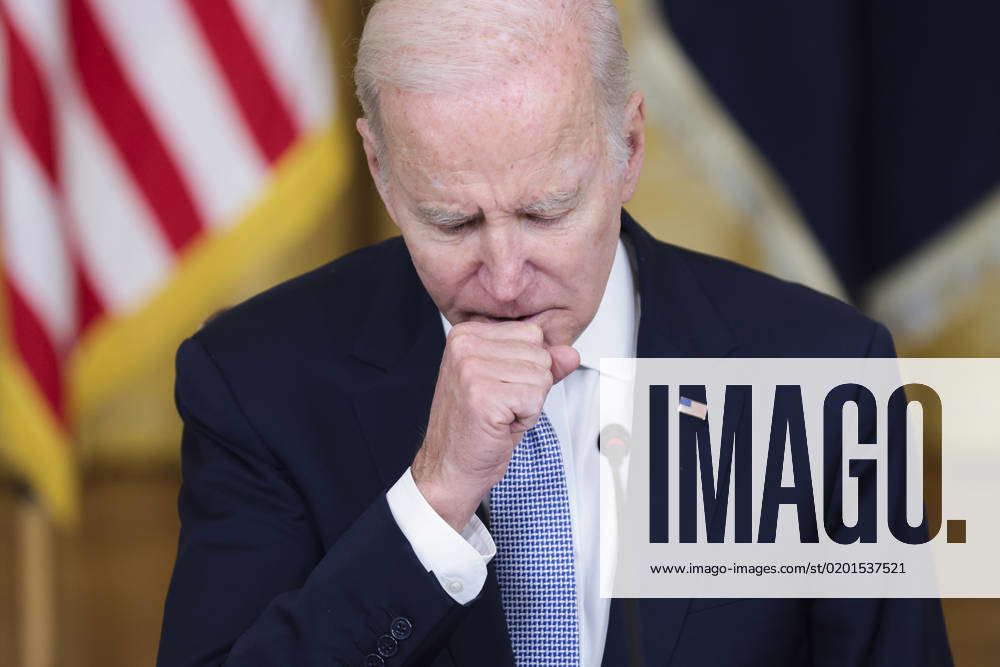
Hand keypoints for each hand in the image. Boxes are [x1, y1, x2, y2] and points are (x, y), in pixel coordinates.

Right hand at [411, 321, 578, 529]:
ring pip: (541, 377)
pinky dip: (526, 419)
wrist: (450, 467)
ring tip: (499, 415)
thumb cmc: (474, 429)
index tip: (499, 387)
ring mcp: (471, 368)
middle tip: (499, 406)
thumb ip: (541, 365)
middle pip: (540, 354)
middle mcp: (465, 345)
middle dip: (531, 387)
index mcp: (467, 334)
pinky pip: (535, 399)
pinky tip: (500, 425)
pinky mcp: (482, 395)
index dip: (527, 368)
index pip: (532, 334)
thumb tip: (570, 354)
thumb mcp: (510, 385)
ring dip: (528, 404)